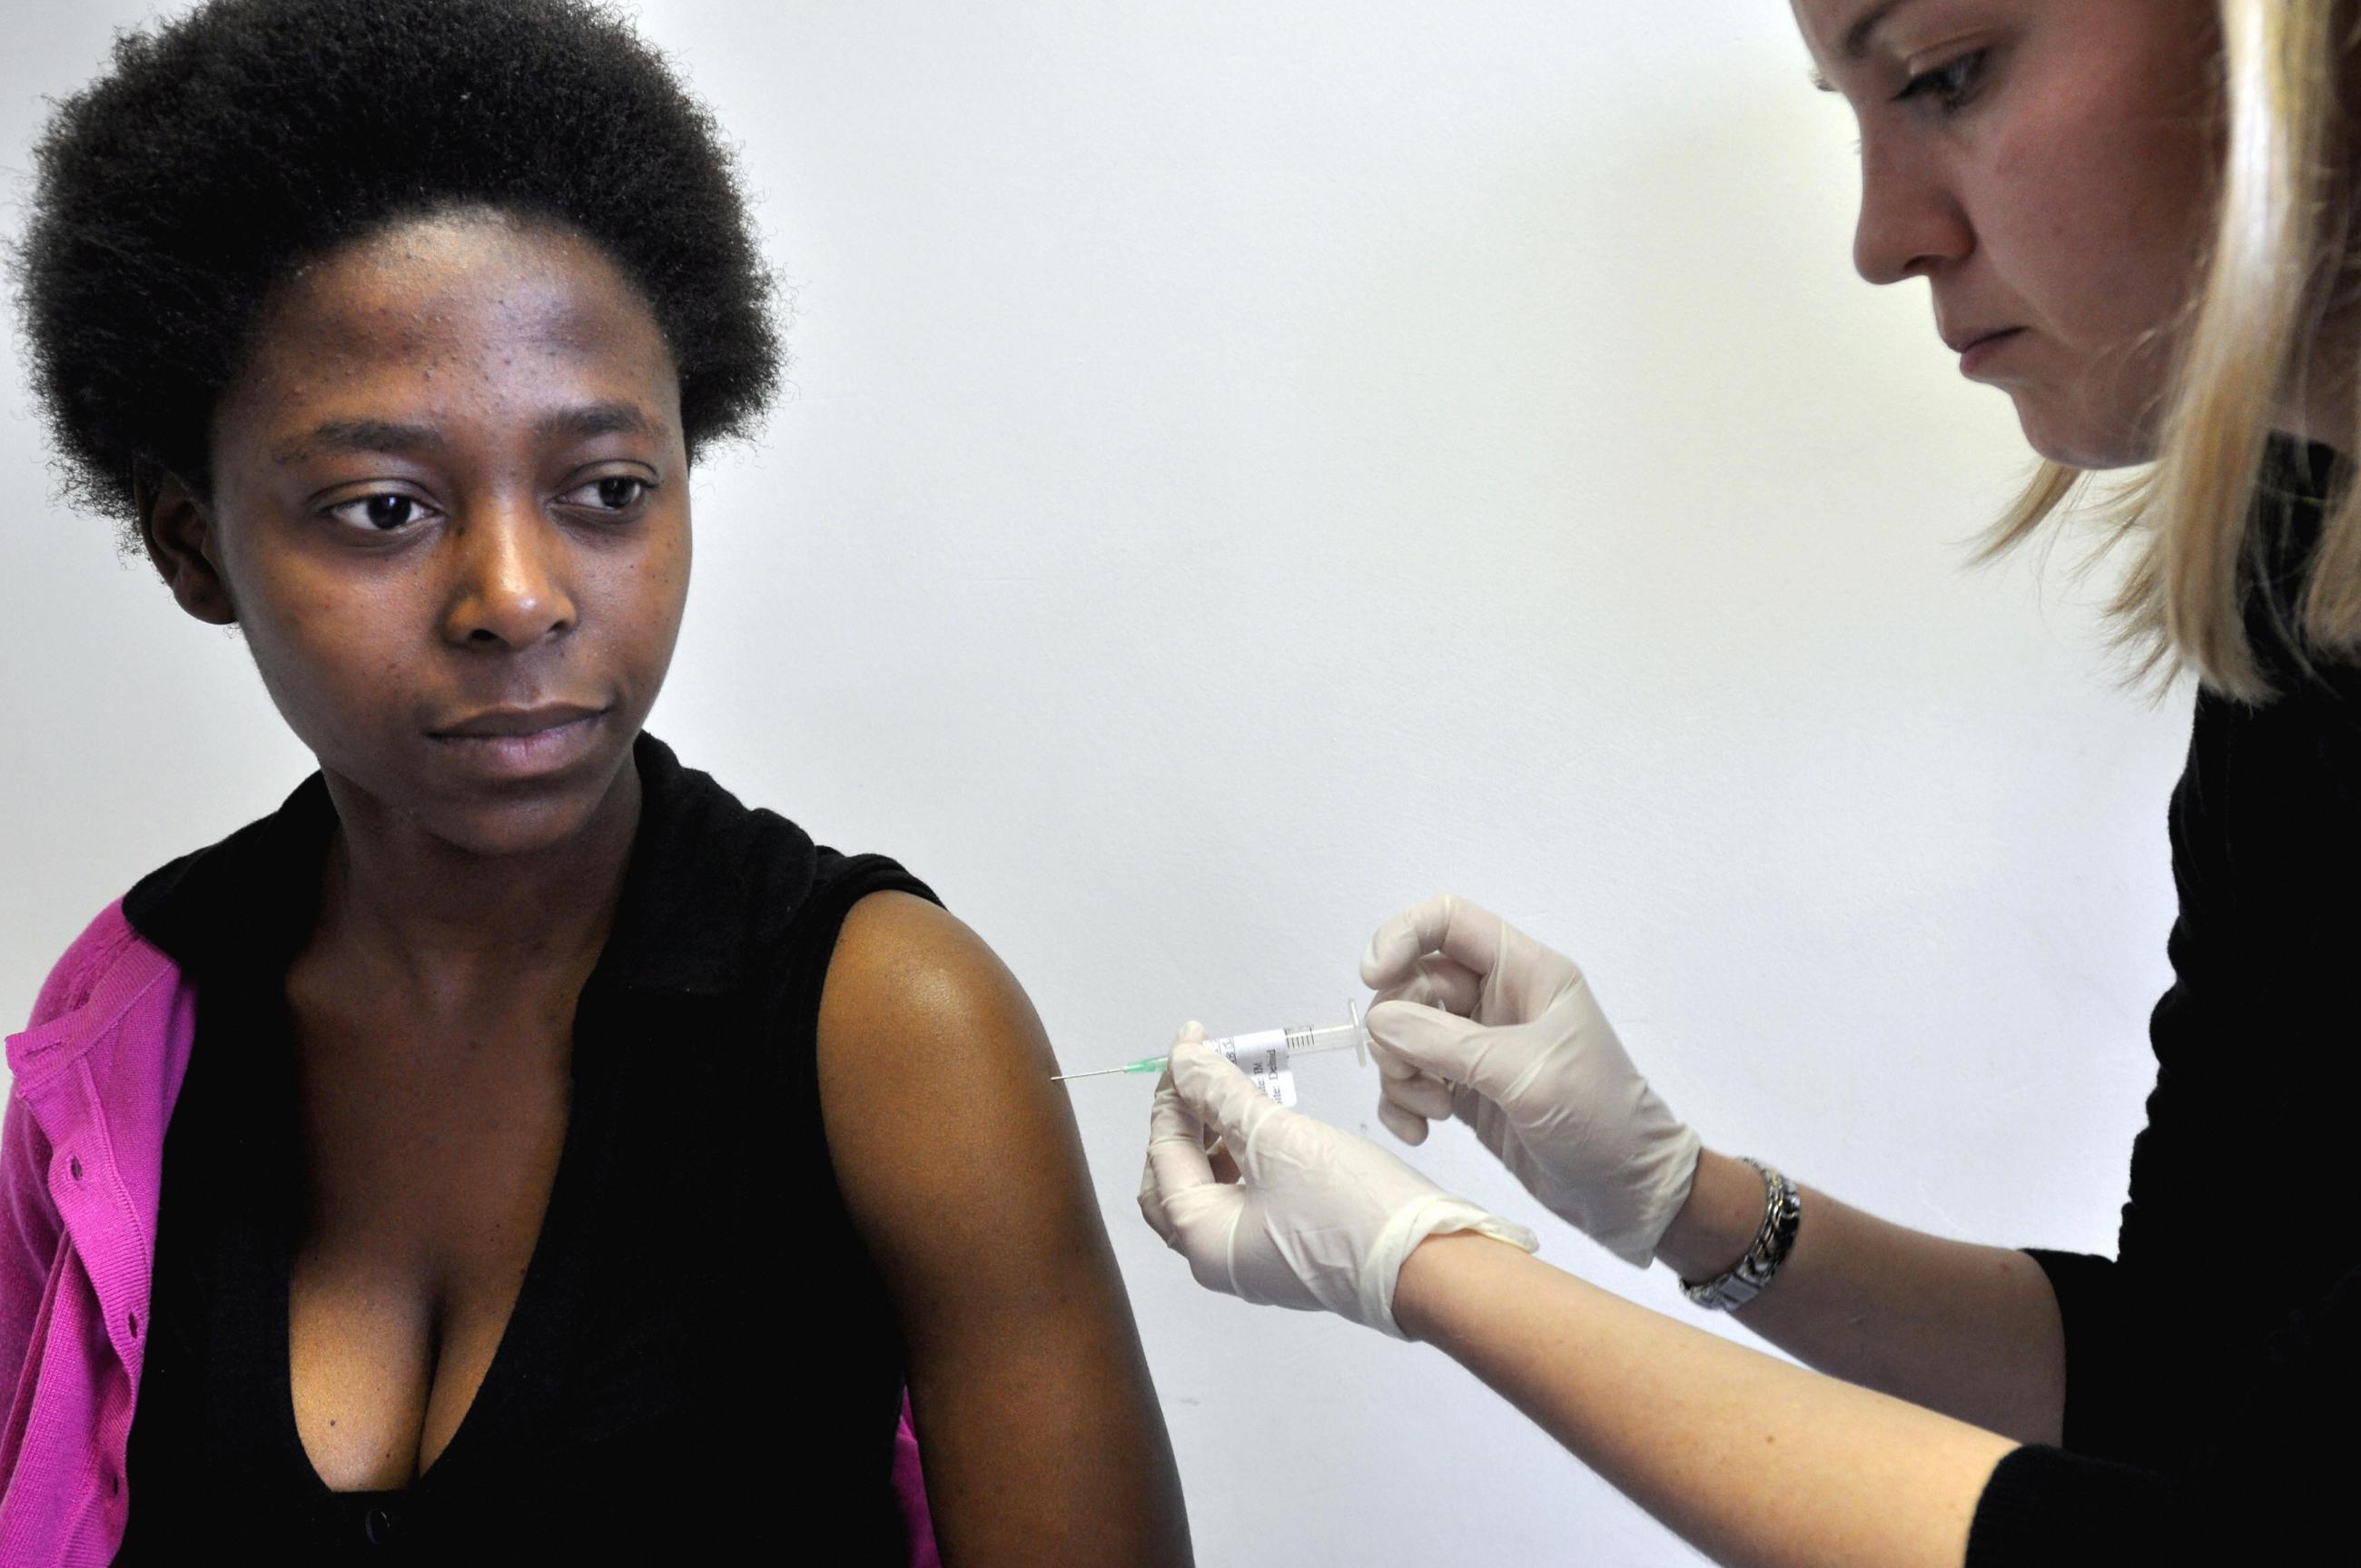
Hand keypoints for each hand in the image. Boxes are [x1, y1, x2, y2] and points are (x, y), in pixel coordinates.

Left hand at [1138, 1030, 1536, 1337]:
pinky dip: (1249, 1157)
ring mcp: (1260, 1258)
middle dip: (1185, 1121)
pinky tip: (1268, 1125)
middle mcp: (1221, 1257)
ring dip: (1218, 1136)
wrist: (1435, 1264)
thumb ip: (1223, 1096)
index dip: (1173, 1091)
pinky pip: (1251, 1196)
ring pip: (1215, 1187)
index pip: (1164, 1152)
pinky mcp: (1294, 1249)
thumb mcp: (1279, 1140)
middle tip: (1202, 1071)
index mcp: (1203, 1239)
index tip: (1190, 1041)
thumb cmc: (1354, 1211)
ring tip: (1237, 1089)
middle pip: (1177, 1178)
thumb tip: (1184, 1064)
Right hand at [1360, 893, 1700, 1266]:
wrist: (1626, 1190)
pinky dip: (1403, 1101)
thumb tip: (1378, 1020)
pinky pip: (1411, 1077)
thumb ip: (1447, 1044)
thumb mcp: (1524, 1074)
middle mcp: (1498, 999)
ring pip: (1405, 1032)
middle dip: (1398, 1027)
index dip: (1403, 936)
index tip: (1373, 977)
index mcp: (1526, 972)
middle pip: (1415, 981)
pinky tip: (1420, 1131)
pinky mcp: (1465, 1089)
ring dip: (1401, 1071)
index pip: (1449, 921)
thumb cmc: (1597, 1117)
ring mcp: (1479, 1045)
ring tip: (1431, 1111)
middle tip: (1409, 1073)